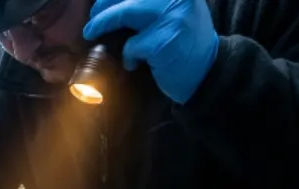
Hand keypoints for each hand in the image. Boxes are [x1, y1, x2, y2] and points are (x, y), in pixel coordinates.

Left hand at [83, 0, 218, 104]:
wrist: (208, 72)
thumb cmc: (185, 42)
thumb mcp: (173, 12)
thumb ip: (148, 4)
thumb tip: (107, 4)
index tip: (98, 5)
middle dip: (102, 8)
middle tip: (90, 22)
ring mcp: (171, 17)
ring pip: (124, 14)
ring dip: (104, 25)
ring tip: (93, 34)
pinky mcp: (163, 42)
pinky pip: (132, 45)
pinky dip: (128, 56)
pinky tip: (133, 63)